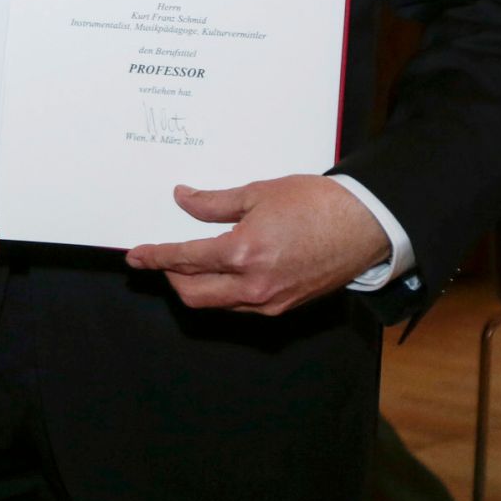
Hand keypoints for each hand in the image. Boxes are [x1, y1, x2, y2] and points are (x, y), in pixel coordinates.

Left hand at [123, 174, 390, 313]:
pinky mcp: (285, 307)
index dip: (156, 258)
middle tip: (160, 258)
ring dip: (196, 287)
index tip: (136, 256)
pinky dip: (223, 292)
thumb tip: (182, 199)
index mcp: (244, 254)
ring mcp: (271, 302)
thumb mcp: (257, 193)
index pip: (185, 260)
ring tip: (188, 262)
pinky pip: (241, 306)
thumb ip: (213, 202)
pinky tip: (221, 271)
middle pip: (194, 295)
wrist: (364, 225)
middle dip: (171, 277)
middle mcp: (254, 286)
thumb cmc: (314, 203)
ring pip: (218, 304)